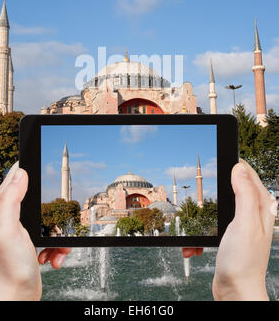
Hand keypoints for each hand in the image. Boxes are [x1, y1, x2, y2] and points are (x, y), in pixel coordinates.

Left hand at [0, 162, 70, 300]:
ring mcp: (23, 227)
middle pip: (40, 196)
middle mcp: (10, 213)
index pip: (16, 175)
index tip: (47, 177)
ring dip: (58, 233)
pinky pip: (54, 234)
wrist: (17, 295)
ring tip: (53, 246)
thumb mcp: (8, 229)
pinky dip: (58, 245)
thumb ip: (11, 199)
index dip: (32, 173)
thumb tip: (21, 173)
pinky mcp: (33, 239)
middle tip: (54, 225)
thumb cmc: (9, 267)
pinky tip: (52, 255)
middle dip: (52, 210)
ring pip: (51, 217)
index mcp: (1, 205)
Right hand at [182, 160, 275, 300]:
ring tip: (195, 228)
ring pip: (215, 208)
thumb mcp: (244, 223)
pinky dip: (199, 236)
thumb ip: (244, 194)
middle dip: (212, 194)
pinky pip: (209, 227)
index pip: (248, 173)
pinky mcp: (229, 236)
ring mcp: (240, 225)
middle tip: (199, 198)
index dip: (232, 164)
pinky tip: (194, 246)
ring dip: (202, 218)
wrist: (236, 292)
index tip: (215, 162)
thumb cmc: (243, 262)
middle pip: (229, 188)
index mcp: (260, 205)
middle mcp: (253, 213)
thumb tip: (239, 167)